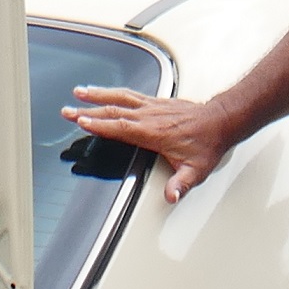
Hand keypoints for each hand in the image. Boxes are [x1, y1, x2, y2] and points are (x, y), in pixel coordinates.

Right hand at [63, 86, 237, 202]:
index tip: (81, 121)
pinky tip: (104, 91)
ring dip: (98, 94)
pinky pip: (130, 94)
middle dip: (89, 110)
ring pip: (120, 97)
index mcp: (154, 132)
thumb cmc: (208, 144)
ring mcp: (153, 106)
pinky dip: (114, 91)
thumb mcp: (196, 170)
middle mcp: (151, 116)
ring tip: (79, 91)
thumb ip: (181, 184)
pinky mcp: (157, 101)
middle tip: (67, 110)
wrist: (221, 121)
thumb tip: (171, 197)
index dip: (100, 125)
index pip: (121, 127)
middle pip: (114, 110)